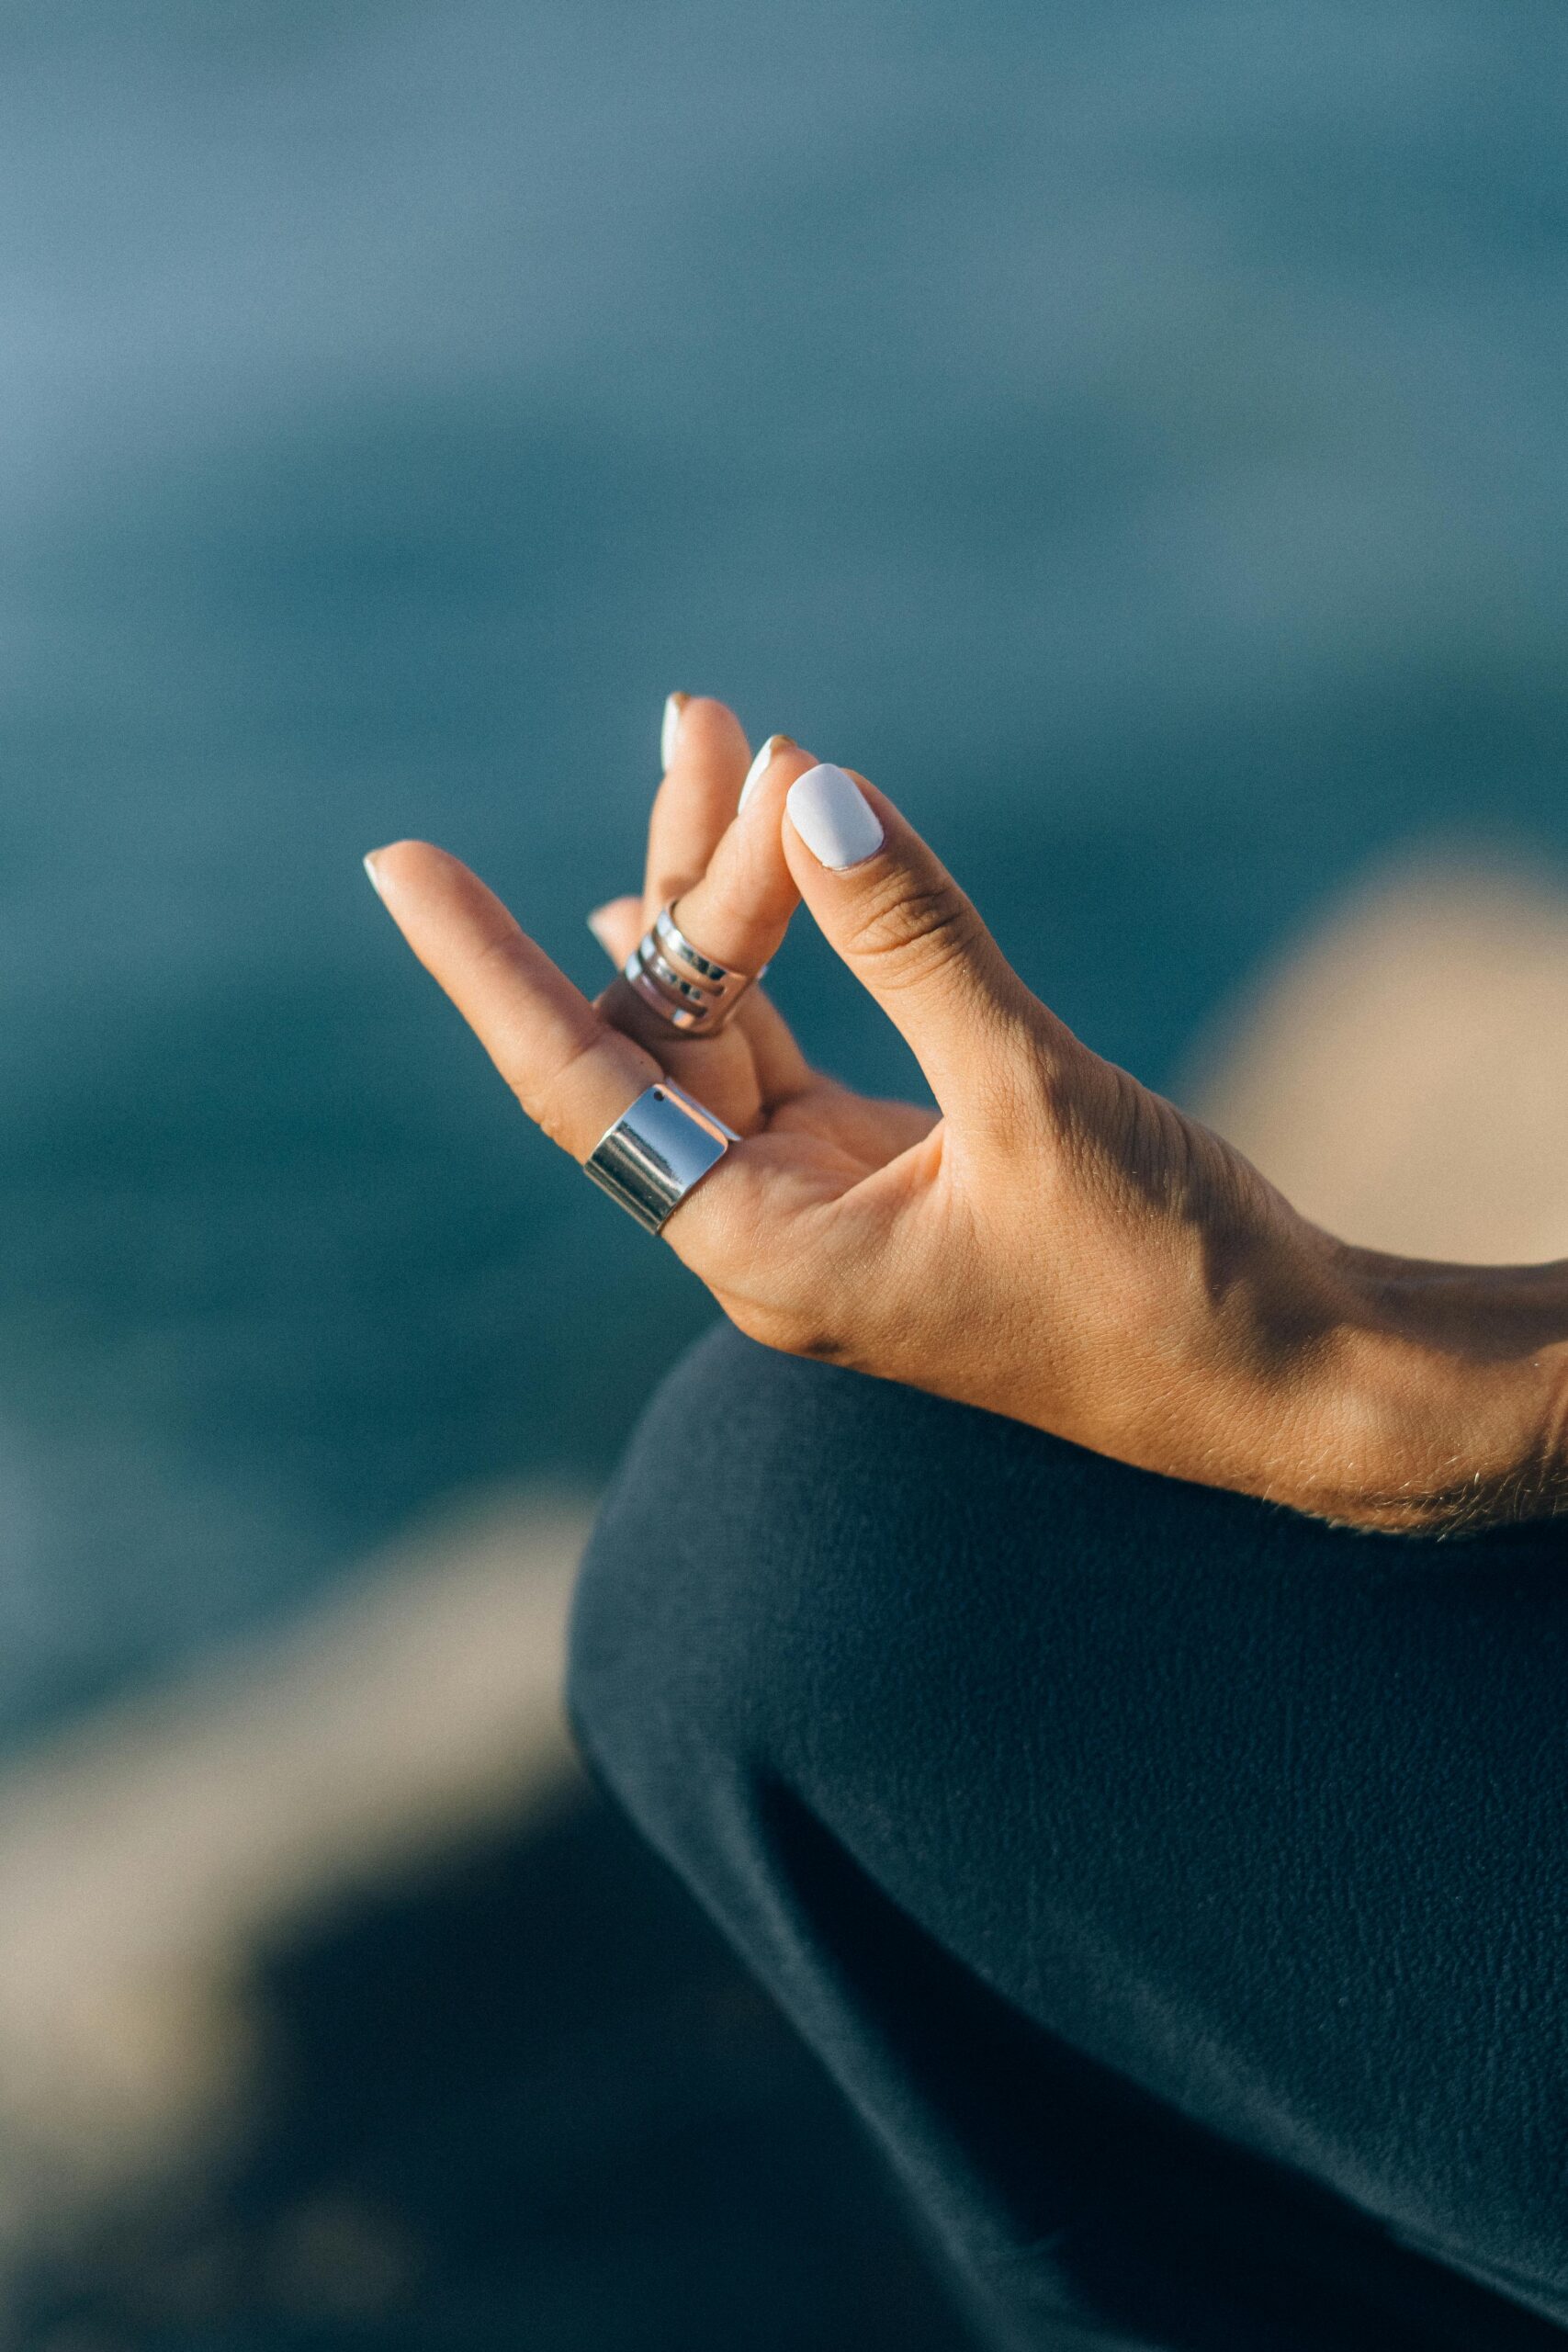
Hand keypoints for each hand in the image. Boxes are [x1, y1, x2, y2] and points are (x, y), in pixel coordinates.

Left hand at [366, 696, 1567, 1532]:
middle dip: (681, 873)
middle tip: (712, 719)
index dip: (487, 970)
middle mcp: (772, 1230)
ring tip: (727, 738)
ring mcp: (828, 1201)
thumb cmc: (1168, 1281)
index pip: (581, 1090)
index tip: (397, 865)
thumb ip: (917, 944)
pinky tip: (734, 864)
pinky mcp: (893, 1170)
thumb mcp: (1034, 1097)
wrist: (1289, 1378)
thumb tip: (815, 795)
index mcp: (770, 1251)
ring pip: (730, 1025)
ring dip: (729, 894)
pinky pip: (790, 1044)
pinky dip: (777, 949)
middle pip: (667, 1029)